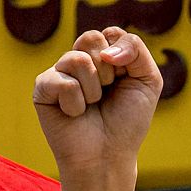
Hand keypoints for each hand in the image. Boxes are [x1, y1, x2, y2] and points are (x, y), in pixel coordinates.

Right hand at [33, 29, 162, 182]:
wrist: (108, 156)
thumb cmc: (127, 122)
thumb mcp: (147, 81)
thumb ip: (136, 50)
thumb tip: (106, 51)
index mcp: (104, 56)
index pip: (111, 34)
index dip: (123, 57)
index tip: (125, 81)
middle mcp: (80, 60)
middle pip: (91, 39)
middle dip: (108, 71)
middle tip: (107, 94)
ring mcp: (60, 72)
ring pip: (77, 59)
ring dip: (93, 90)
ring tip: (91, 106)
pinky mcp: (43, 87)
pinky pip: (63, 82)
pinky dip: (76, 103)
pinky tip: (75, 114)